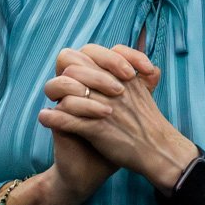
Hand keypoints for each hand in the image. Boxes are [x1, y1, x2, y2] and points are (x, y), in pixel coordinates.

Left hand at [40, 45, 193, 188]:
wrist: (159, 151)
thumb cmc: (150, 123)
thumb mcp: (144, 90)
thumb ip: (133, 73)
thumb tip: (126, 59)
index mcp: (122, 75)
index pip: (91, 52)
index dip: (79, 60)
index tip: (75, 73)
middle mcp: (111, 87)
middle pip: (74, 69)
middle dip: (63, 77)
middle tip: (59, 88)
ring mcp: (102, 107)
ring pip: (67, 90)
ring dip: (55, 95)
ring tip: (51, 101)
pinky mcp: (97, 129)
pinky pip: (66, 119)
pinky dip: (51, 118)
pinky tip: (44, 117)